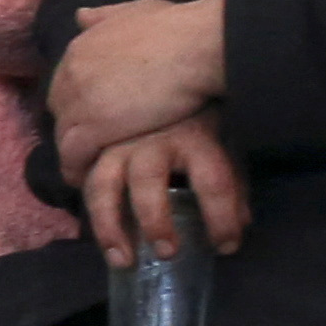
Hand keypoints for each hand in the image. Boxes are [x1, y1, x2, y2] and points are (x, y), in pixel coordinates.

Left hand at [45, 0, 227, 167]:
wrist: (193, 46)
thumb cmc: (177, 27)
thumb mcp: (135, 11)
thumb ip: (106, 16)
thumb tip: (81, 15)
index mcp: (80, 47)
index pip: (65, 83)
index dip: (77, 101)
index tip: (90, 116)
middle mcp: (71, 73)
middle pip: (59, 109)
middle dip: (71, 126)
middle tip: (88, 144)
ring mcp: (80, 101)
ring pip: (63, 136)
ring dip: (71, 154)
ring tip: (82, 171)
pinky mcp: (94, 128)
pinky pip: (73, 155)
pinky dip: (76, 169)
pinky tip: (84, 180)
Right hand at [80, 117, 250, 266]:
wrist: (161, 66)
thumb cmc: (197, 109)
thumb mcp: (224, 139)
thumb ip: (233, 182)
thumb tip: (242, 224)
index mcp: (193, 137)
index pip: (214, 182)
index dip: (222, 219)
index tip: (226, 246)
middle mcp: (152, 140)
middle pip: (148, 184)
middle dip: (155, 222)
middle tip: (167, 254)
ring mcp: (117, 142)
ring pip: (103, 185)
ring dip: (108, 225)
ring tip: (121, 259)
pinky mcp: (95, 146)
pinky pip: (83, 178)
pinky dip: (85, 207)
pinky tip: (91, 232)